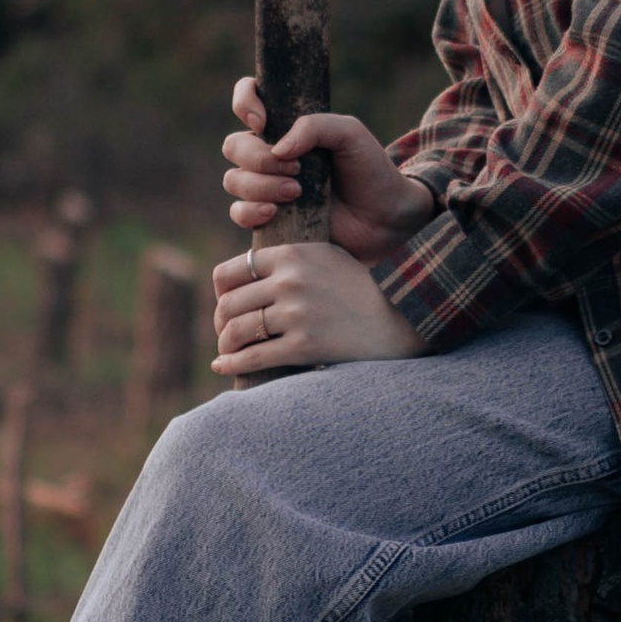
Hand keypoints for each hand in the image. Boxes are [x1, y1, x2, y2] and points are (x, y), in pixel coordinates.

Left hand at [212, 237, 423, 380]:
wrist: (399, 316)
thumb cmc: (359, 288)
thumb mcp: (324, 256)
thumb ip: (286, 260)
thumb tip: (244, 273)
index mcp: (291, 255)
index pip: (230, 272)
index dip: (220, 292)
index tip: (226, 305)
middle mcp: (289, 281)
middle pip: (229, 304)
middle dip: (221, 322)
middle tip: (226, 334)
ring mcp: (297, 314)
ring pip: (237, 330)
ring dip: (226, 345)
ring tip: (228, 351)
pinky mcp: (305, 346)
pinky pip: (253, 357)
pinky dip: (231, 363)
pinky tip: (223, 366)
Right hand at [224, 80, 434, 261]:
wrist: (384, 215)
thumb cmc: (369, 168)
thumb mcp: (350, 133)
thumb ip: (315, 127)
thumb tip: (278, 148)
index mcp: (286, 126)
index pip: (248, 98)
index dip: (245, 103)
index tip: (262, 122)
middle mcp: (270, 154)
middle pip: (234, 146)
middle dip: (258, 157)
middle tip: (296, 169)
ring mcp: (266, 186)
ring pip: (234, 180)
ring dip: (260, 186)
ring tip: (296, 193)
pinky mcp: (268, 219)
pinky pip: (239, 213)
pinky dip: (251, 212)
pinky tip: (275, 213)